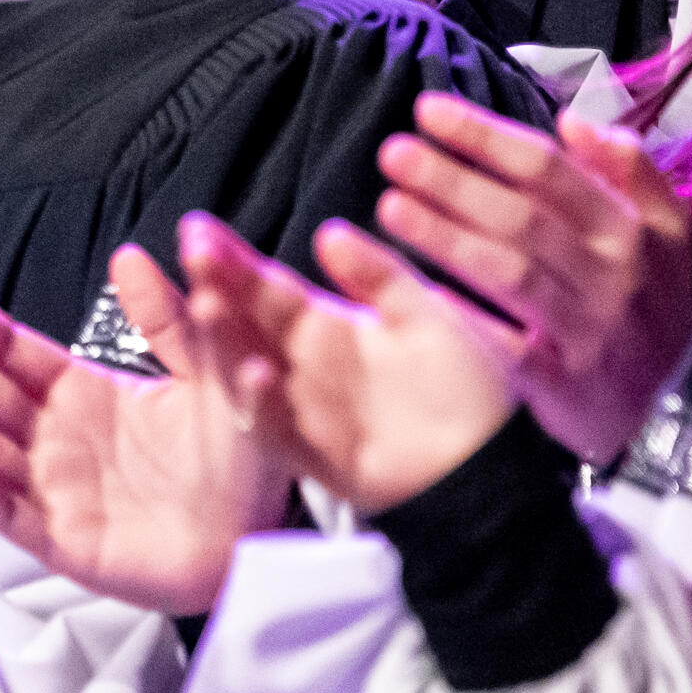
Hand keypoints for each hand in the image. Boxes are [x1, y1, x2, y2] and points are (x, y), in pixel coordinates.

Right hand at [0, 255, 284, 616]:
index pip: (9, 351)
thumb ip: (170, 319)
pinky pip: (12, 515)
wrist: (267, 533)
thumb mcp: (209, 371)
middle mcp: (55, 440)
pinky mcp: (65, 543)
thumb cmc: (240, 458)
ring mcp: (53, 491)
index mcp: (81, 395)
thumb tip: (130, 257)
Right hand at [168, 213, 522, 515]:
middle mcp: (308, 368)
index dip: (234, 261)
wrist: (497, 462)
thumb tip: (328, 232)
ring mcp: (307, 412)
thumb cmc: (472, 388)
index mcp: (331, 329)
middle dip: (217, 286)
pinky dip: (262, 404)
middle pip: (248, 324)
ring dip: (225, 340)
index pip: (269, 288)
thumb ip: (380, 275)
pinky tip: (256, 371)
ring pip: (248, 372)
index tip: (200, 230)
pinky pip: (277, 431)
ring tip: (209, 302)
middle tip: (193, 251)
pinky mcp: (317, 458)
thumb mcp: (428, 314)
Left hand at [369, 93, 691, 462]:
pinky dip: (463, 317)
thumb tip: (574, 120)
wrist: (677, 411)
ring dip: (446, 237)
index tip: (429, 110)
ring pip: (510, 272)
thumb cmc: (654, 310)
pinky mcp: (563, 382)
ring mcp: (588, 330)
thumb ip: (629, 171)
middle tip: (393, 153)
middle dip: (454, 180)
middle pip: (523, 216)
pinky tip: (415, 292)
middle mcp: (613, 273)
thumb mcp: (667, 235)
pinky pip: (505, 345)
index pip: (551, 168)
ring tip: (390, 207)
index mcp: (635, 228)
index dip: (487, 137)